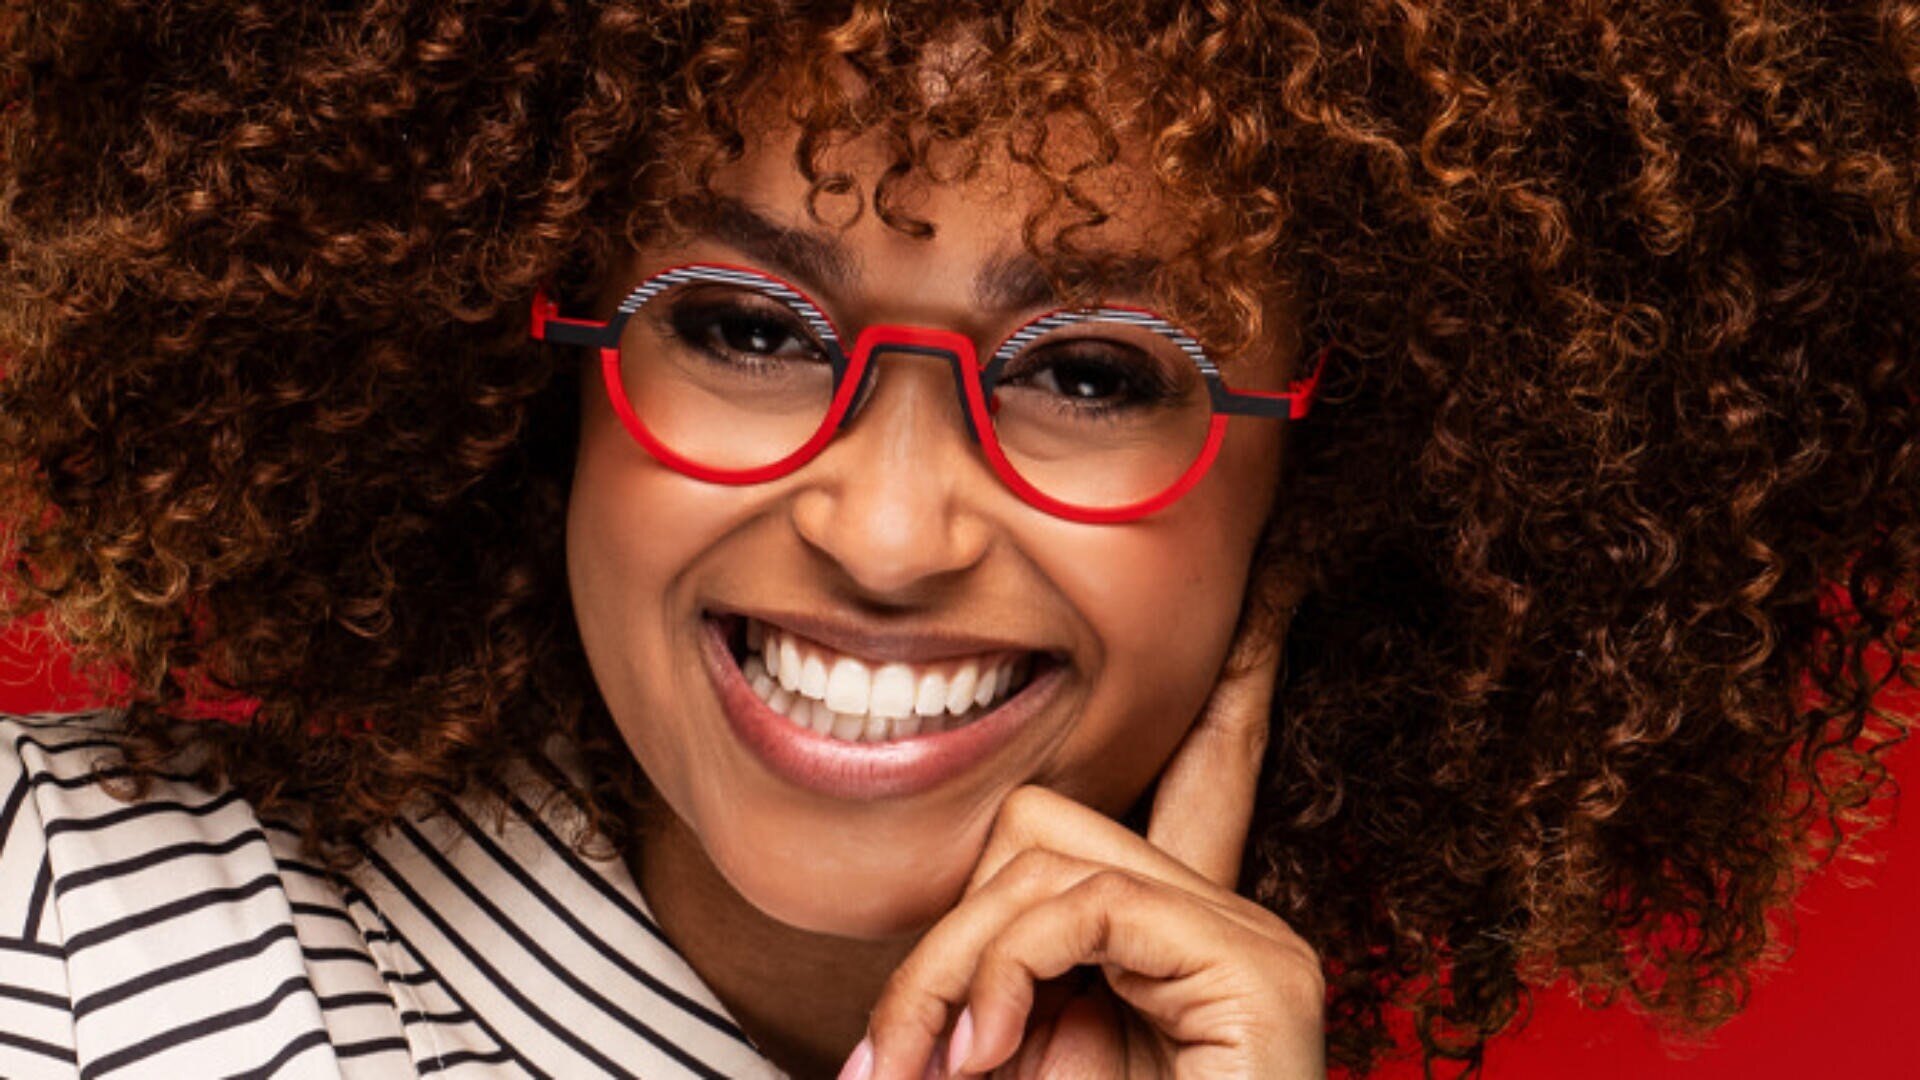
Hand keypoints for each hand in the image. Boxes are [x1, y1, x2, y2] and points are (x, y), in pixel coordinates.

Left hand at [851, 618, 1325, 1078]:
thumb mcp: (1015, 1047)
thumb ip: (1002, 967)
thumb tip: (948, 949)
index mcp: (1180, 932)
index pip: (1201, 774)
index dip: (1236, 685)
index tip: (1278, 591)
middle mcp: (1229, 917)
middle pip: (1040, 823)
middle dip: (953, 931)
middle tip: (901, 1053)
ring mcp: (1250, 938)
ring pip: (1042, 856)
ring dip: (958, 966)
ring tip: (937, 1066)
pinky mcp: (1255, 968)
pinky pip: (1085, 903)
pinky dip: (1006, 973)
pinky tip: (992, 1051)